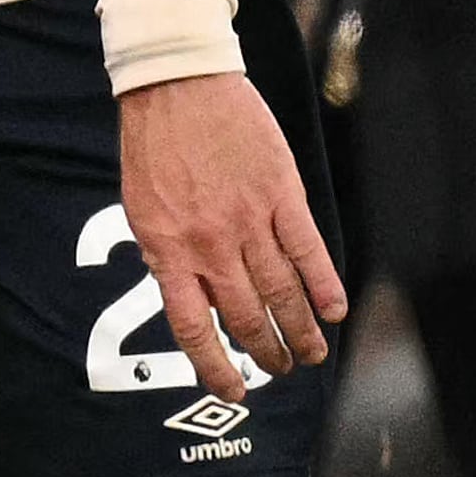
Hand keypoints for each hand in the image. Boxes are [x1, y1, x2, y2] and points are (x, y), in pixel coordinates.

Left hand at [116, 72, 344, 405]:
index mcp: (167, 250)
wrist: (177, 83)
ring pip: (281, 292)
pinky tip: (334, 310)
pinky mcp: (281, 194)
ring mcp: (248, 220)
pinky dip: (324, 284)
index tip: (236, 392)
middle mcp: (209, 244)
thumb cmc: (154, 145)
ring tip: (314, 354)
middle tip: (283, 369)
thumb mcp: (141, 208)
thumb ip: (166, 254)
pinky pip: (308, 250)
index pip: (193, 328)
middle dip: (267, 352)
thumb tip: (194, 299)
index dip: (216, 367)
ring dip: (300, 330)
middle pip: (245, 316)